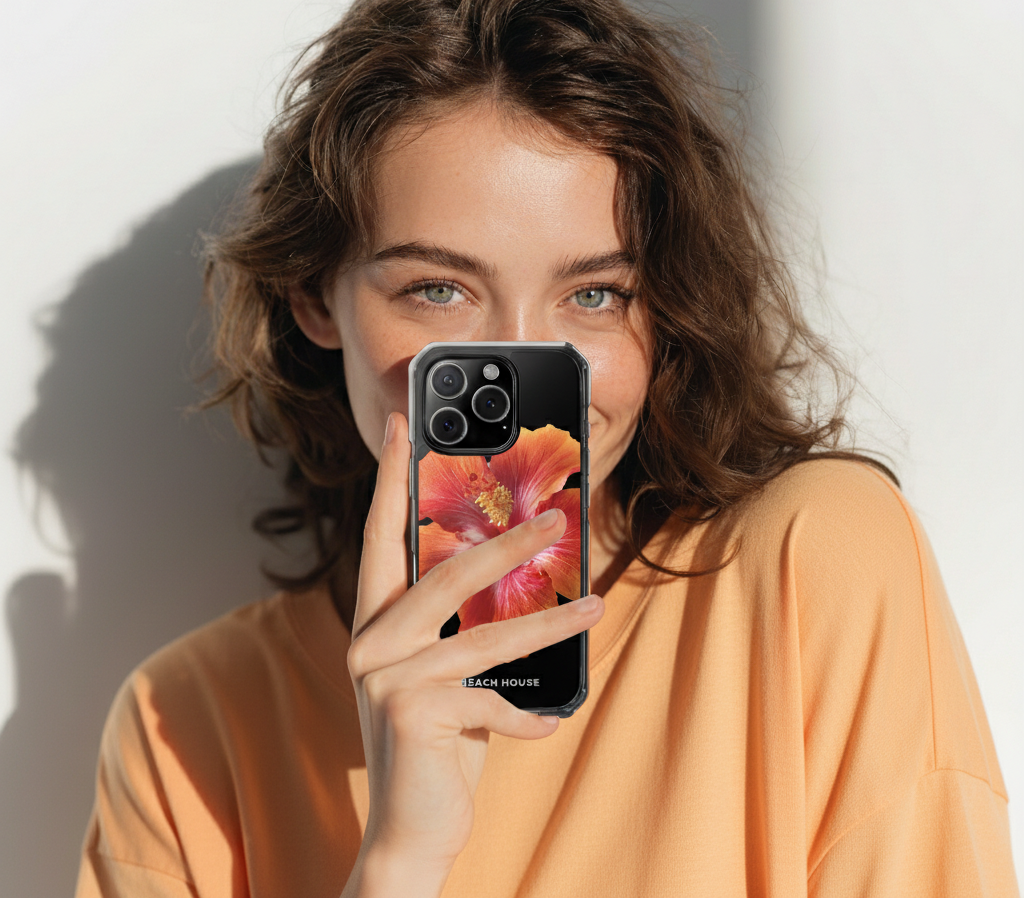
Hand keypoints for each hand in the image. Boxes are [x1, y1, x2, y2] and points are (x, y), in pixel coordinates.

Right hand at [341, 412, 602, 897]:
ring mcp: (386, 677)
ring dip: (550, 621)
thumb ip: (459, 627)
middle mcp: (370, 641)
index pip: (380, 534)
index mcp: (374, 621)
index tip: (404, 424)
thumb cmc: (433, 743)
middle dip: (507, 542)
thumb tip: (521, 570)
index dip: (392, 477)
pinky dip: (529, 716)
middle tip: (555, 516)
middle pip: (447, 572)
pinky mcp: (413, 714)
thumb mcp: (442, 674)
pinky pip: (493, 703)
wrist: (407, 833)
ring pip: (487, 633)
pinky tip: (551, 725)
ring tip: (595, 602)